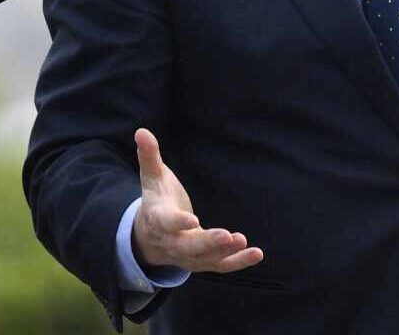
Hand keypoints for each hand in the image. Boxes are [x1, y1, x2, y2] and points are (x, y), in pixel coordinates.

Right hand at [130, 128, 263, 272]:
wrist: (149, 236)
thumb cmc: (156, 199)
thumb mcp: (151, 178)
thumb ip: (149, 156)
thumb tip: (141, 131)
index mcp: (158, 218)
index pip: (166, 223)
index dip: (178, 222)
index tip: (192, 219)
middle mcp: (171, 242)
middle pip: (187, 247)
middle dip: (207, 243)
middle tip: (227, 235)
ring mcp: (187, 256)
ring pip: (205, 259)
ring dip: (224, 252)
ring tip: (242, 241)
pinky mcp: (202, 262)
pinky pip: (220, 266)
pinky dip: (238, 262)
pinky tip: (257, 254)